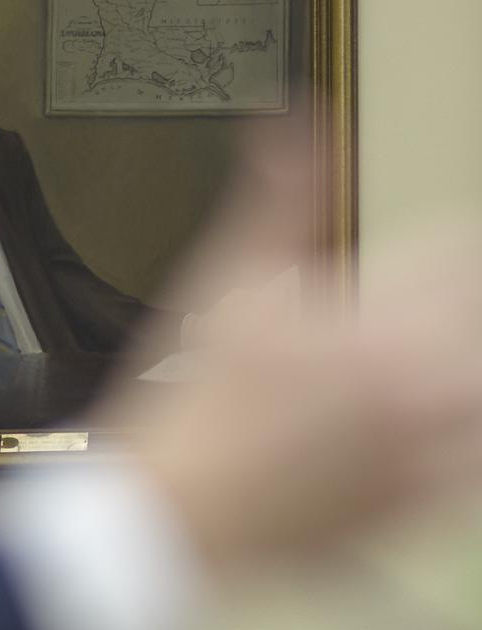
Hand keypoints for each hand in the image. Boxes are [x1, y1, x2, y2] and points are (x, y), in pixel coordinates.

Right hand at [97, 116, 481, 575]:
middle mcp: (422, 392)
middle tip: (425, 306)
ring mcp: (430, 457)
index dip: (444, 240)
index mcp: (382, 328)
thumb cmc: (195, 401)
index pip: (460, 253)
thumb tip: (291, 119)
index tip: (431, 248)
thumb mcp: (226, 277)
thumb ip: (278, 195)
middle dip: (454, 301)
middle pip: (481, 317)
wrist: (178, 507)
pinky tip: (443, 427)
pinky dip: (471, 442)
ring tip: (433, 361)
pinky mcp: (424, 509)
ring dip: (465, 366)